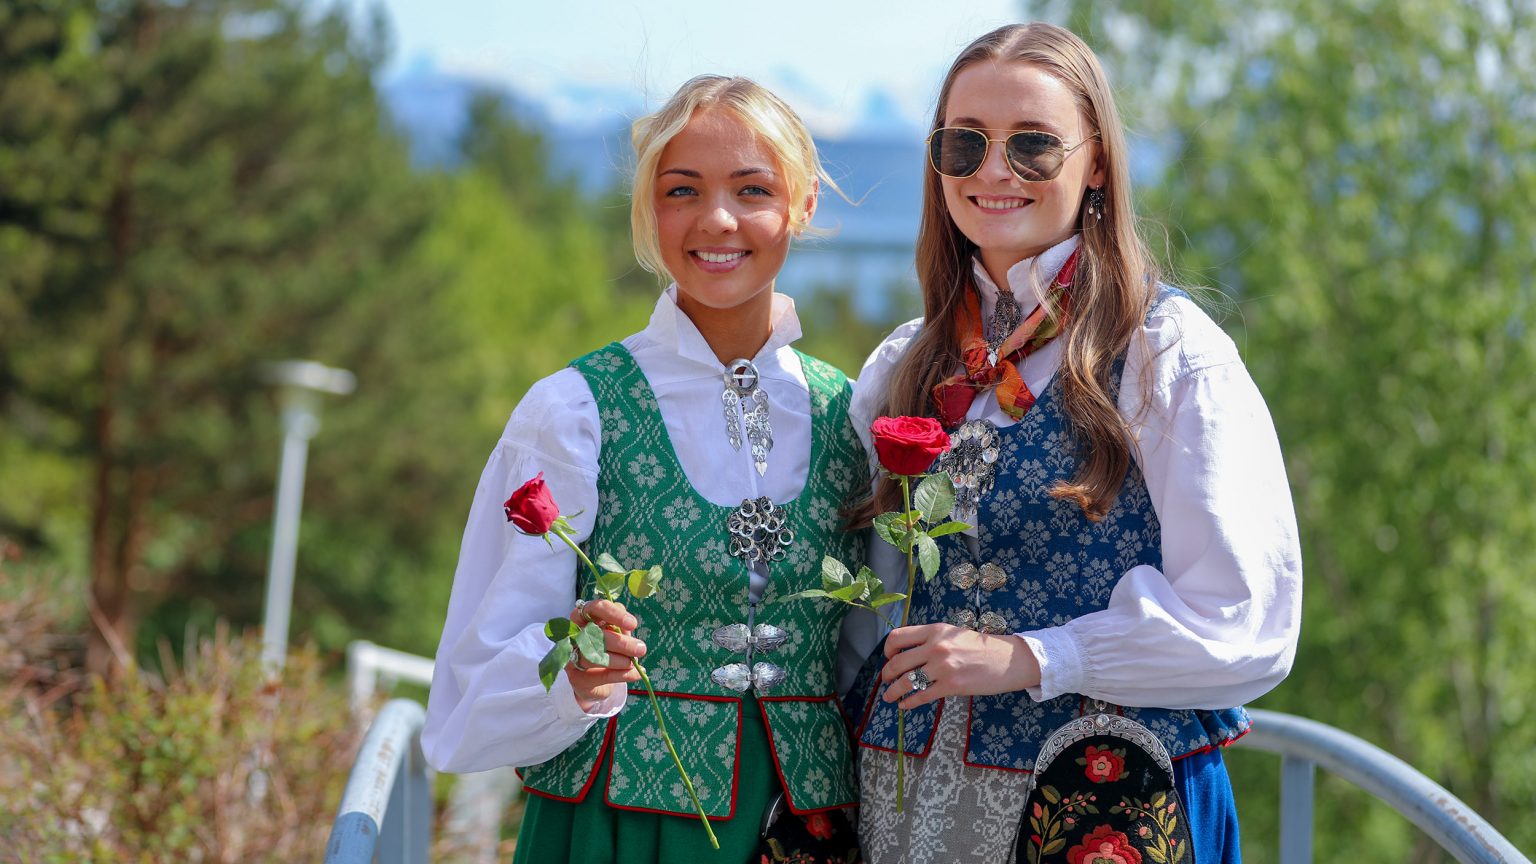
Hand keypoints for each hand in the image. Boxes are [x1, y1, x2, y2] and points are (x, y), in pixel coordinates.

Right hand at [565, 599, 646, 711]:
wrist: (597, 681)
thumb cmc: (608, 648)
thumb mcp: (617, 633)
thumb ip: (621, 627)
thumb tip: (628, 626)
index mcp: (583, 617)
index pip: (594, 608)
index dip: (613, 614)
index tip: (633, 624)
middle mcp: (572, 635)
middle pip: (593, 634)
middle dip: (621, 643)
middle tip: (640, 648)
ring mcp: (572, 657)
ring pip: (593, 657)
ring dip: (619, 660)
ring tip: (633, 663)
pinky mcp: (576, 679)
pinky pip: (600, 676)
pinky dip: (622, 675)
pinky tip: (636, 673)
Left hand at [878, 623, 1041, 709]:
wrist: (1008, 660)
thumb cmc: (980, 647)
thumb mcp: (953, 634)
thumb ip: (931, 640)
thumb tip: (908, 653)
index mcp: (935, 630)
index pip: (898, 636)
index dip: (887, 649)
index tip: (889, 657)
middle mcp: (935, 646)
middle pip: (897, 662)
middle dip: (887, 674)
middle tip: (886, 681)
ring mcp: (943, 667)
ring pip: (906, 681)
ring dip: (893, 691)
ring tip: (889, 697)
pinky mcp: (951, 686)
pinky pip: (921, 696)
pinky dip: (909, 703)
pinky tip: (904, 705)